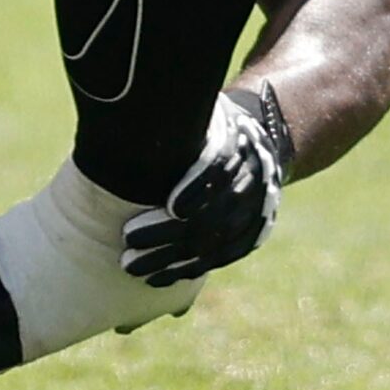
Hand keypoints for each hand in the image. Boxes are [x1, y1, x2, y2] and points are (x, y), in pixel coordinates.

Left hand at [120, 84, 293, 286]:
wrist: (261, 139)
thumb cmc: (215, 123)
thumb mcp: (203, 111)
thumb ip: (176, 122)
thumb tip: (131, 122)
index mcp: (238, 143)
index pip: (221, 169)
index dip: (198, 188)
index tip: (171, 205)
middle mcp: (249, 181)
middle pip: (209, 213)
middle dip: (167, 231)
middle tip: (128, 240)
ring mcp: (253, 211)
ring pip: (211, 243)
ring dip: (170, 259)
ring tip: (132, 265)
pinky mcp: (251, 233)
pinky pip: (219, 258)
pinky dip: (187, 271)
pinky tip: (158, 278)